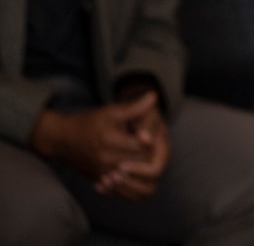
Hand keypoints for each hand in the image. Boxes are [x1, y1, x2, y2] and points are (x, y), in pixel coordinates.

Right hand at [30, 91, 166, 196]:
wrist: (63, 139)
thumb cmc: (89, 123)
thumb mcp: (111, 111)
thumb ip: (134, 108)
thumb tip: (154, 96)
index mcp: (110, 140)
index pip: (142, 147)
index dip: (153, 142)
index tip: (154, 136)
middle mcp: (105, 159)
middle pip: (140, 165)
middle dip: (152, 158)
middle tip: (155, 149)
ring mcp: (102, 172)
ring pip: (132, 185)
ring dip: (144, 178)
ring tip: (148, 164)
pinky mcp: (99, 180)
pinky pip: (119, 193)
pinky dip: (131, 189)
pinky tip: (136, 177)